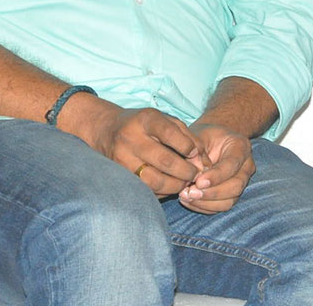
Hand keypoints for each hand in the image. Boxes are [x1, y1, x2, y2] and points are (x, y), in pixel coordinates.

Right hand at [78, 103, 203, 195]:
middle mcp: (131, 138)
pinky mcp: (119, 175)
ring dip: (175, 185)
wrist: (107, 130)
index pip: (170, 134)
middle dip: (186, 171)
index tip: (195, 154)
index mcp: (146, 120)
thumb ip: (188, 137)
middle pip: (165, 161)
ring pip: (154, 181)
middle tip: (195, 175)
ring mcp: (122, 158)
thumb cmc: (145, 126)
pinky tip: (169, 186)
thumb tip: (204, 160)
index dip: (188, 146)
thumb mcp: (166, 121)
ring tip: (184, 183)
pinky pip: (144, 190)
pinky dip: (161, 192)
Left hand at [178, 123, 255, 213]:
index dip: (216, 176)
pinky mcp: (231, 195)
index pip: (232, 164)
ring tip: (186, 197)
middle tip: (190, 192)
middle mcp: (246, 166)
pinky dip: (203, 207)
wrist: (210, 142)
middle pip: (236, 186)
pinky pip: (221, 207)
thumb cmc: (204, 137)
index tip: (198, 181)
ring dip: (206, 203)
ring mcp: (241, 182)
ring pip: (230, 201)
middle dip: (212, 193)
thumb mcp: (199, 136)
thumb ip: (196, 151)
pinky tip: (188, 200)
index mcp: (241, 147)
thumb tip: (192, 171)